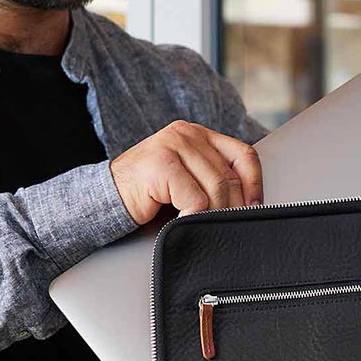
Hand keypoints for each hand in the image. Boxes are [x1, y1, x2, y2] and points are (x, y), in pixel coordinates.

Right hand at [109, 120, 262, 224]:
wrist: (106, 198)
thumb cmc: (147, 193)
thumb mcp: (186, 178)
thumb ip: (211, 177)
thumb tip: (249, 201)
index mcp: (198, 134)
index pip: (243, 154)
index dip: (255, 183)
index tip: (255, 207)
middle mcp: (187, 133)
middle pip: (229, 175)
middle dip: (231, 207)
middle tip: (224, 226)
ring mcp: (173, 145)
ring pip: (215, 188)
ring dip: (212, 215)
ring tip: (202, 226)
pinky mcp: (162, 163)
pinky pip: (195, 200)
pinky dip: (194, 218)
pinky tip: (183, 223)